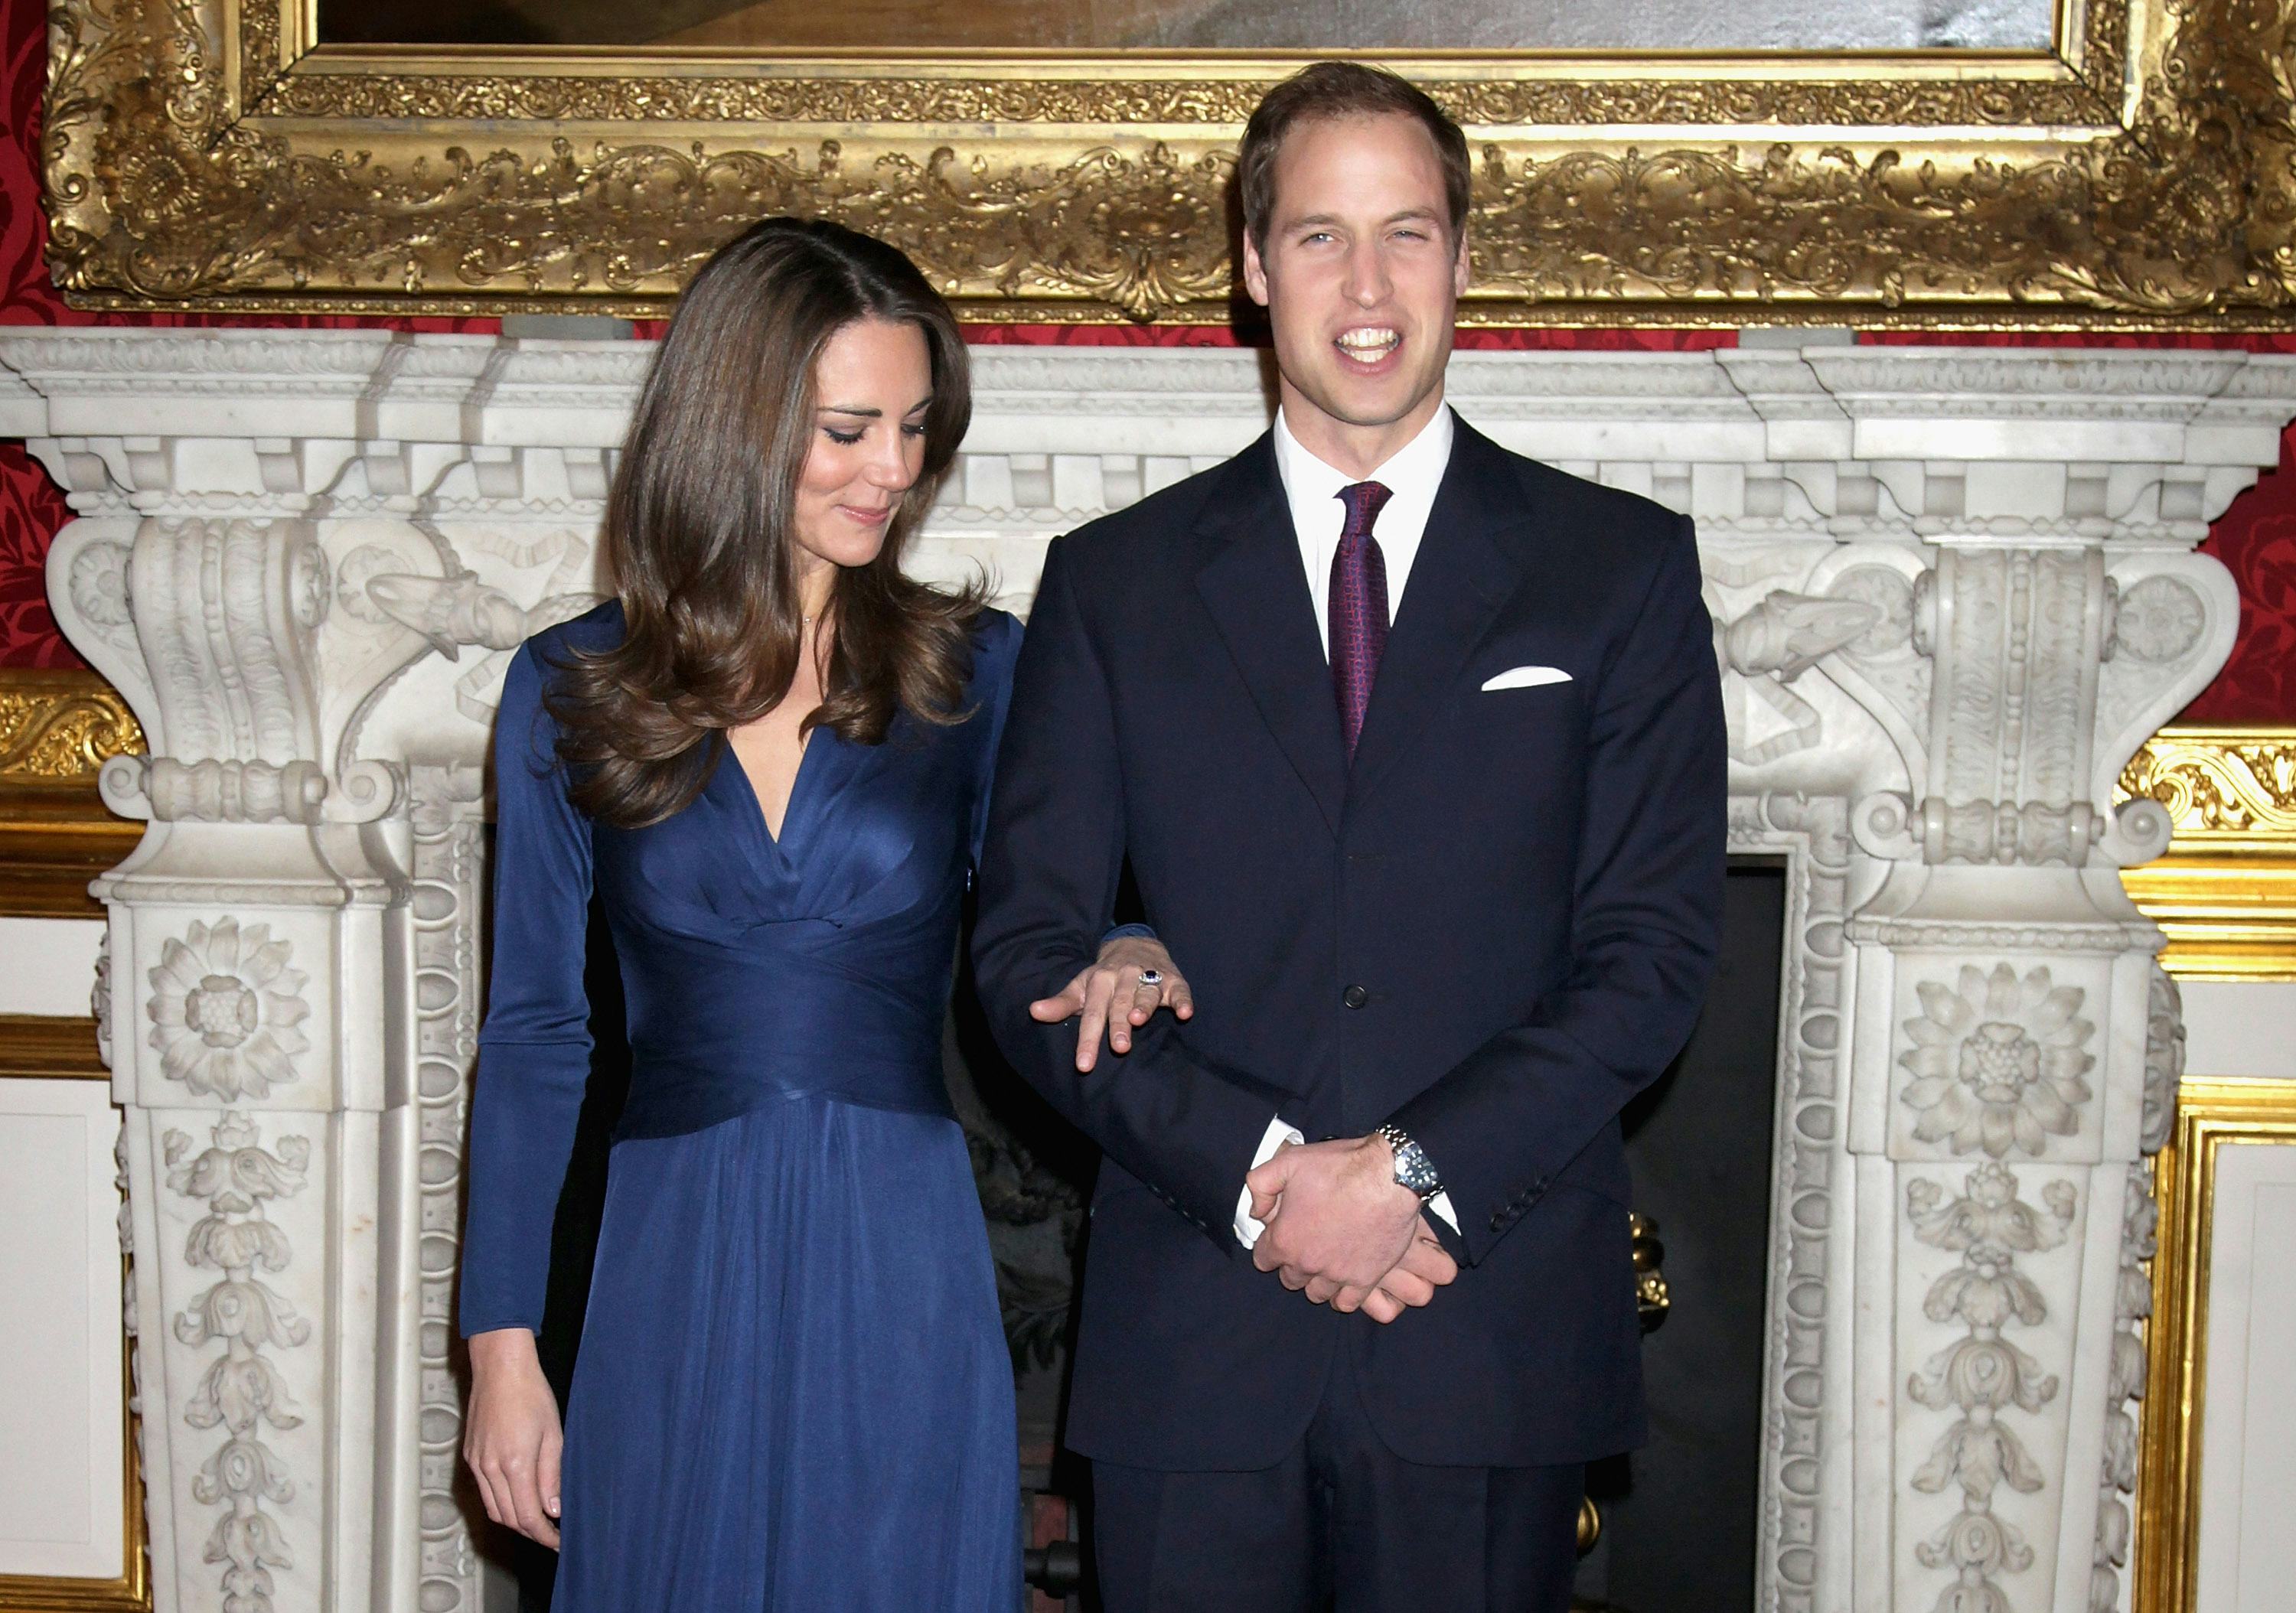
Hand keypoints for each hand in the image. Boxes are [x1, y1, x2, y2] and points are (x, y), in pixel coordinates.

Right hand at [464, 1328, 563, 1547]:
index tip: (558, 1541)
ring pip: (493, 1509)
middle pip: (508, 1519)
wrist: (500, 1368)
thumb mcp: (553, 1434)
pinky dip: (501, 1502)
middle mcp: (490, 1469)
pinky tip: (518, 1497)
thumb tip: (554, 1510)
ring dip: (514, 1520)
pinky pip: (485, 1491)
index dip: (543, 1535)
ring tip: (537, 1519)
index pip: (527, 1517)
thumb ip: (551, 1476)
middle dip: (530, 1531)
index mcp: (514, 1464)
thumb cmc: (531, 1395)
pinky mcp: (471, 1456)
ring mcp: (476, 1463)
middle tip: (552, 1533)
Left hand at [1028, 934, 1194, 1071]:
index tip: (1084, 1065)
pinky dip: (1182, 1000)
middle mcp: (1124, 977)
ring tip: (1139, 1020)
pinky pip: (1179, 990)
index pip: (1092, 1013)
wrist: (1135, 944)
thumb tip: (1033, 1012)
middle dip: (1118, 1025)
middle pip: (1119, 1004)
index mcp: (1100, 981)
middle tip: (1118, 1048)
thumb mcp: (1082, 987)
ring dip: (1144, 1006)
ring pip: (1146, 993)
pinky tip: (1185, 1012)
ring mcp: (1150, 976)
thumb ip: (1061, 1004)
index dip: (1088, 1039)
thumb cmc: (1104, 976)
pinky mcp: (1173, 980)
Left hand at [1247, 1135, 1451, 1317]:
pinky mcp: (1365, 1279)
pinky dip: (1341, 1295)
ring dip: (1316, 1279)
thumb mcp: (1287, 1162)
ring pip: (1316, 1293)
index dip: (1270, 1245)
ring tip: (1326, 1260)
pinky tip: (1344, 1280)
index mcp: (1285, 1239)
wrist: (1389, 1177)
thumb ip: (1260, 1186)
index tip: (1282, 1234)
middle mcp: (1307, 1264)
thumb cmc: (1338, 1167)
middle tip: (1307, 1243)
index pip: (1263, 1260)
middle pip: (1290, 1278)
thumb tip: (1256, 1212)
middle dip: (1293, 1263)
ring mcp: (1337, 1275)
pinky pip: (1346, 1303)